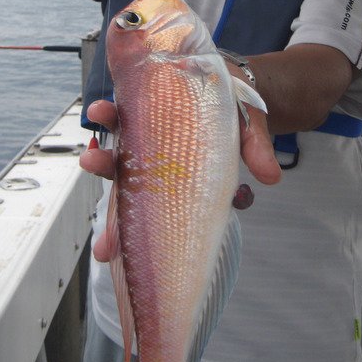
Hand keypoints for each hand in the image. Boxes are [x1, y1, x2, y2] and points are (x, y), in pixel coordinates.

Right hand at [80, 96, 280, 262]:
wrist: (244, 112)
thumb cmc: (235, 105)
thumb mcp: (246, 116)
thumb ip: (254, 142)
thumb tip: (270, 177)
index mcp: (161, 112)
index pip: (127, 111)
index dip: (110, 112)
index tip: (100, 111)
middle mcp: (150, 142)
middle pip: (118, 153)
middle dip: (100, 160)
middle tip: (91, 161)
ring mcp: (155, 170)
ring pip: (126, 191)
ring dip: (111, 220)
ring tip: (105, 247)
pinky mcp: (166, 188)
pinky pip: (144, 211)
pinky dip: (127, 236)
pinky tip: (116, 256)